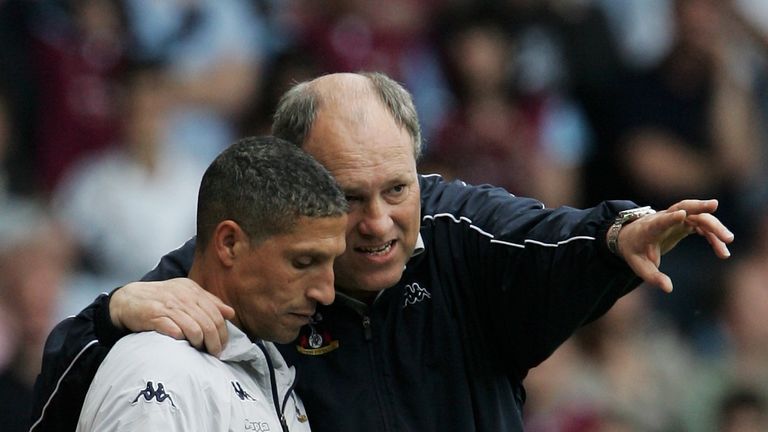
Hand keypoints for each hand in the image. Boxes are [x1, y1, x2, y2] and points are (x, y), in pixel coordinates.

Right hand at [109, 278, 235, 356]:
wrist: (128, 299)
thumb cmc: (161, 299)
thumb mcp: (186, 294)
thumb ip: (209, 302)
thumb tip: (230, 313)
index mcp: (192, 291)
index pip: (216, 313)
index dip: (222, 332)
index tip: (223, 345)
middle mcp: (182, 297)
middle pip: (208, 323)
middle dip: (215, 342)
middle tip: (215, 353)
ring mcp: (168, 307)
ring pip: (195, 329)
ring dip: (200, 343)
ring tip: (200, 351)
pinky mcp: (154, 317)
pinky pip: (174, 331)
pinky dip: (181, 340)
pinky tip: (182, 344)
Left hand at [616, 199, 733, 292]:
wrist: (633, 237)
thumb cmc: (635, 251)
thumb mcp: (639, 266)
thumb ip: (653, 277)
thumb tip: (668, 288)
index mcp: (649, 228)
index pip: (660, 221)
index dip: (669, 218)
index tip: (681, 213)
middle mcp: (663, 218)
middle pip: (683, 208)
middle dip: (699, 207)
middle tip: (715, 205)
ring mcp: (675, 218)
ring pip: (697, 215)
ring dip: (713, 225)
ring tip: (728, 241)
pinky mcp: (684, 223)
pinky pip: (701, 226)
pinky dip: (712, 236)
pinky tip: (722, 251)